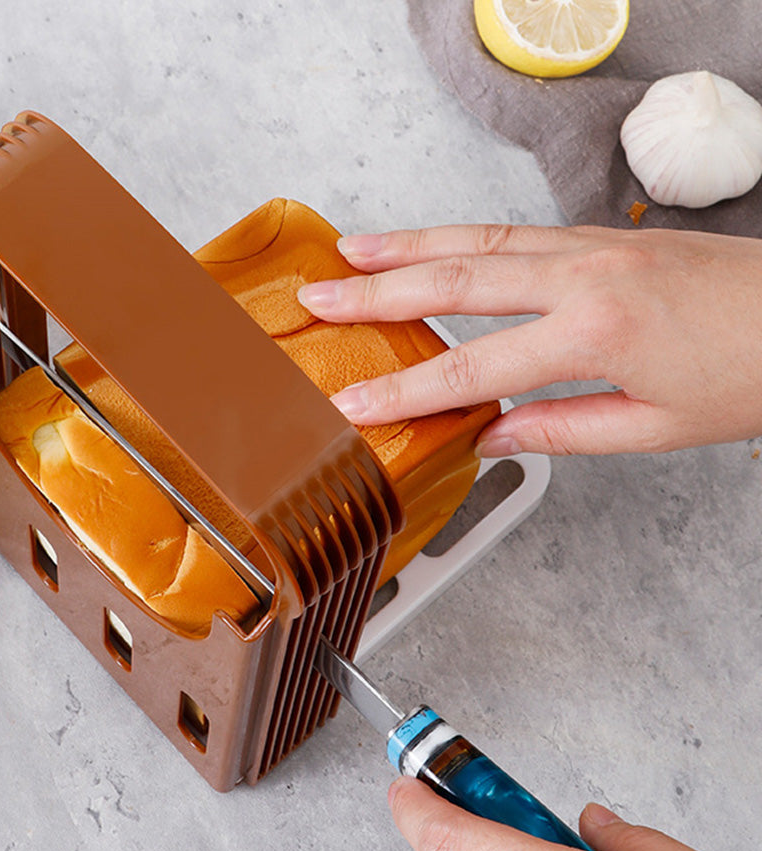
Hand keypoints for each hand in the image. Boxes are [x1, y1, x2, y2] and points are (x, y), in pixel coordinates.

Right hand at [296, 225, 761, 455]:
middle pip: (456, 280)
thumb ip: (561, 429)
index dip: (403, 390)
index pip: (472, 365)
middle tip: (317, 298)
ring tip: (348, 253)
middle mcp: (583, 275)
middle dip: (377, 293)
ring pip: (478, 238)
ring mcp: (591, 246)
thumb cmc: (750, 373)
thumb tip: (492, 435)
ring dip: (407, 245)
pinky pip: (512, 230)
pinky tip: (428, 243)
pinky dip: (459, 235)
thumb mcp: (653, 427)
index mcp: (594, 333)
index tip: (351, 403)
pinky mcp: (601, 236)